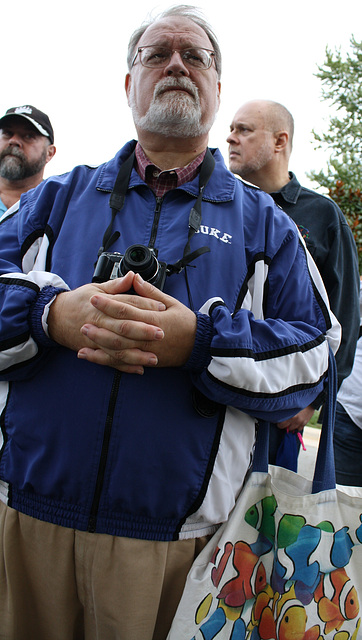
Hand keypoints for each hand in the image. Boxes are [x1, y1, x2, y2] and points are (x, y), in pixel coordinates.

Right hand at [48, 272, 166, 373]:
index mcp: (102, 304)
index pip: (127, 304)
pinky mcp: (92, 350)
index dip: (145, 305)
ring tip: (153, 358)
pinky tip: (138, 369)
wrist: (54, 317)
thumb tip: (133, 276)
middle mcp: (99, 322)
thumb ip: (117, 285)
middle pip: (123, 327)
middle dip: (143, 331)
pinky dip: (123, 367)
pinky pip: (109, 360)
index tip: (162, 308)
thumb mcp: (96, 288)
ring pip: (117, 347)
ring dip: (136, 354)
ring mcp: (95, 338)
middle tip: (161, 333)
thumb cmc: (78, 301)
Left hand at [73, 274, 196, 372]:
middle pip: (119, 333)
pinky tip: (92, 356)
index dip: (109, 304)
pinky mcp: (145, 361)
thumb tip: (134, 277)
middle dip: (100, 327)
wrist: (200, 346)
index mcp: (154, 320)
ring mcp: (146, 352)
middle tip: (83, 321)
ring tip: (84, 338)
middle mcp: (148, 338)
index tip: (95, 298)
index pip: (126, 311)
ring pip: (119, 350)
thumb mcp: (171, 303)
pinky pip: (123, 362)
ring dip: (99, 345)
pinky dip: (106, 361)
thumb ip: (150, 291)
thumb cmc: (186, 323)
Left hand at [276, 405, 314, 432]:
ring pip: (292, 429)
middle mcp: (295, 420)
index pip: (281, 425)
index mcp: (291, 416)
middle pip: (286, 428)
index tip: (278, 421)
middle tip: (283, 422)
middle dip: (283, 425)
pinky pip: (298, 429)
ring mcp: (300, 422)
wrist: (310, 401)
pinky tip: (295, 423)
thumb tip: (279, 416)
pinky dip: (296, 427)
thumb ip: (285, 411)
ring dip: (290, 426)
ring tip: (289, 422)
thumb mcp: (290, 405)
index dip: (279, 423)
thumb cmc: (299, 402)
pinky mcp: (304, 423)